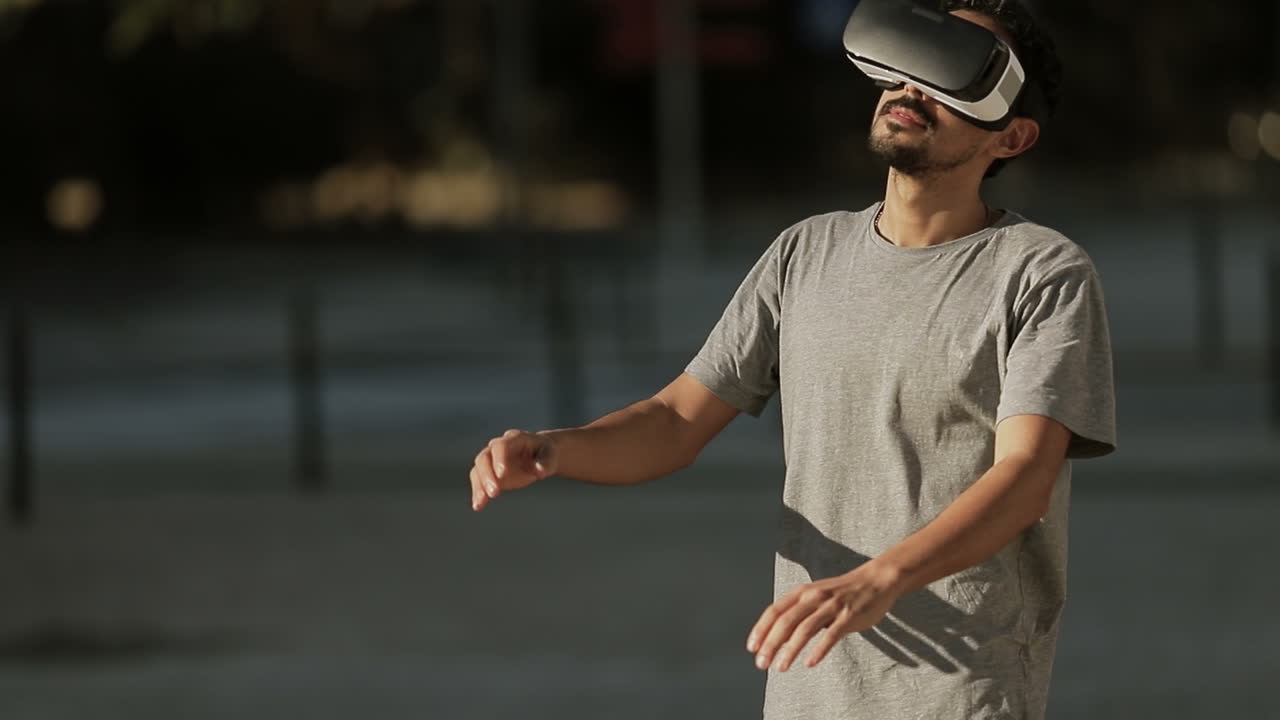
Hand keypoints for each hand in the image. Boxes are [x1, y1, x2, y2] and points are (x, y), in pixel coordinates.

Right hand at [469, 429, 557, 510]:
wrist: (540, 456)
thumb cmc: (546, 454)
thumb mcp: (551, 456)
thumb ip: (545, 463)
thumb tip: (539, 472)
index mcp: (513, 439)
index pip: (501, 446)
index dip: (499, 459)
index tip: (502, 474)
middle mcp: (497, 447)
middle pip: (484, 458)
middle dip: (487, 475)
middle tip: (494, 492)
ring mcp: (491, 460)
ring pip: (478, 470)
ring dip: (479, 486)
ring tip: (481, 502)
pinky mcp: (489, 474)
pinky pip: (479, 482)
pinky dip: (478, 493)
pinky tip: (478, 506)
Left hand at [745, 561, 903, 671]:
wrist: (875, 581)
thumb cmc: (841, 593)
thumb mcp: (814, 598)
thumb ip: (797, 615)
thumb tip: (776, 639)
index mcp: (802, 592)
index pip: (774, 611)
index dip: (761, 629)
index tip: (752, 648)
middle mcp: (813, 597)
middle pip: (785, 622)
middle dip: (771, 644)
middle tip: (762, 663)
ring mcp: (831, 606)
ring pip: (805, 629)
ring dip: (790, 650)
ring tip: (781, 667)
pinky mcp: (848, 616)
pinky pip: (831, 635)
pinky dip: (818, 650)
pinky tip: (809, 663)